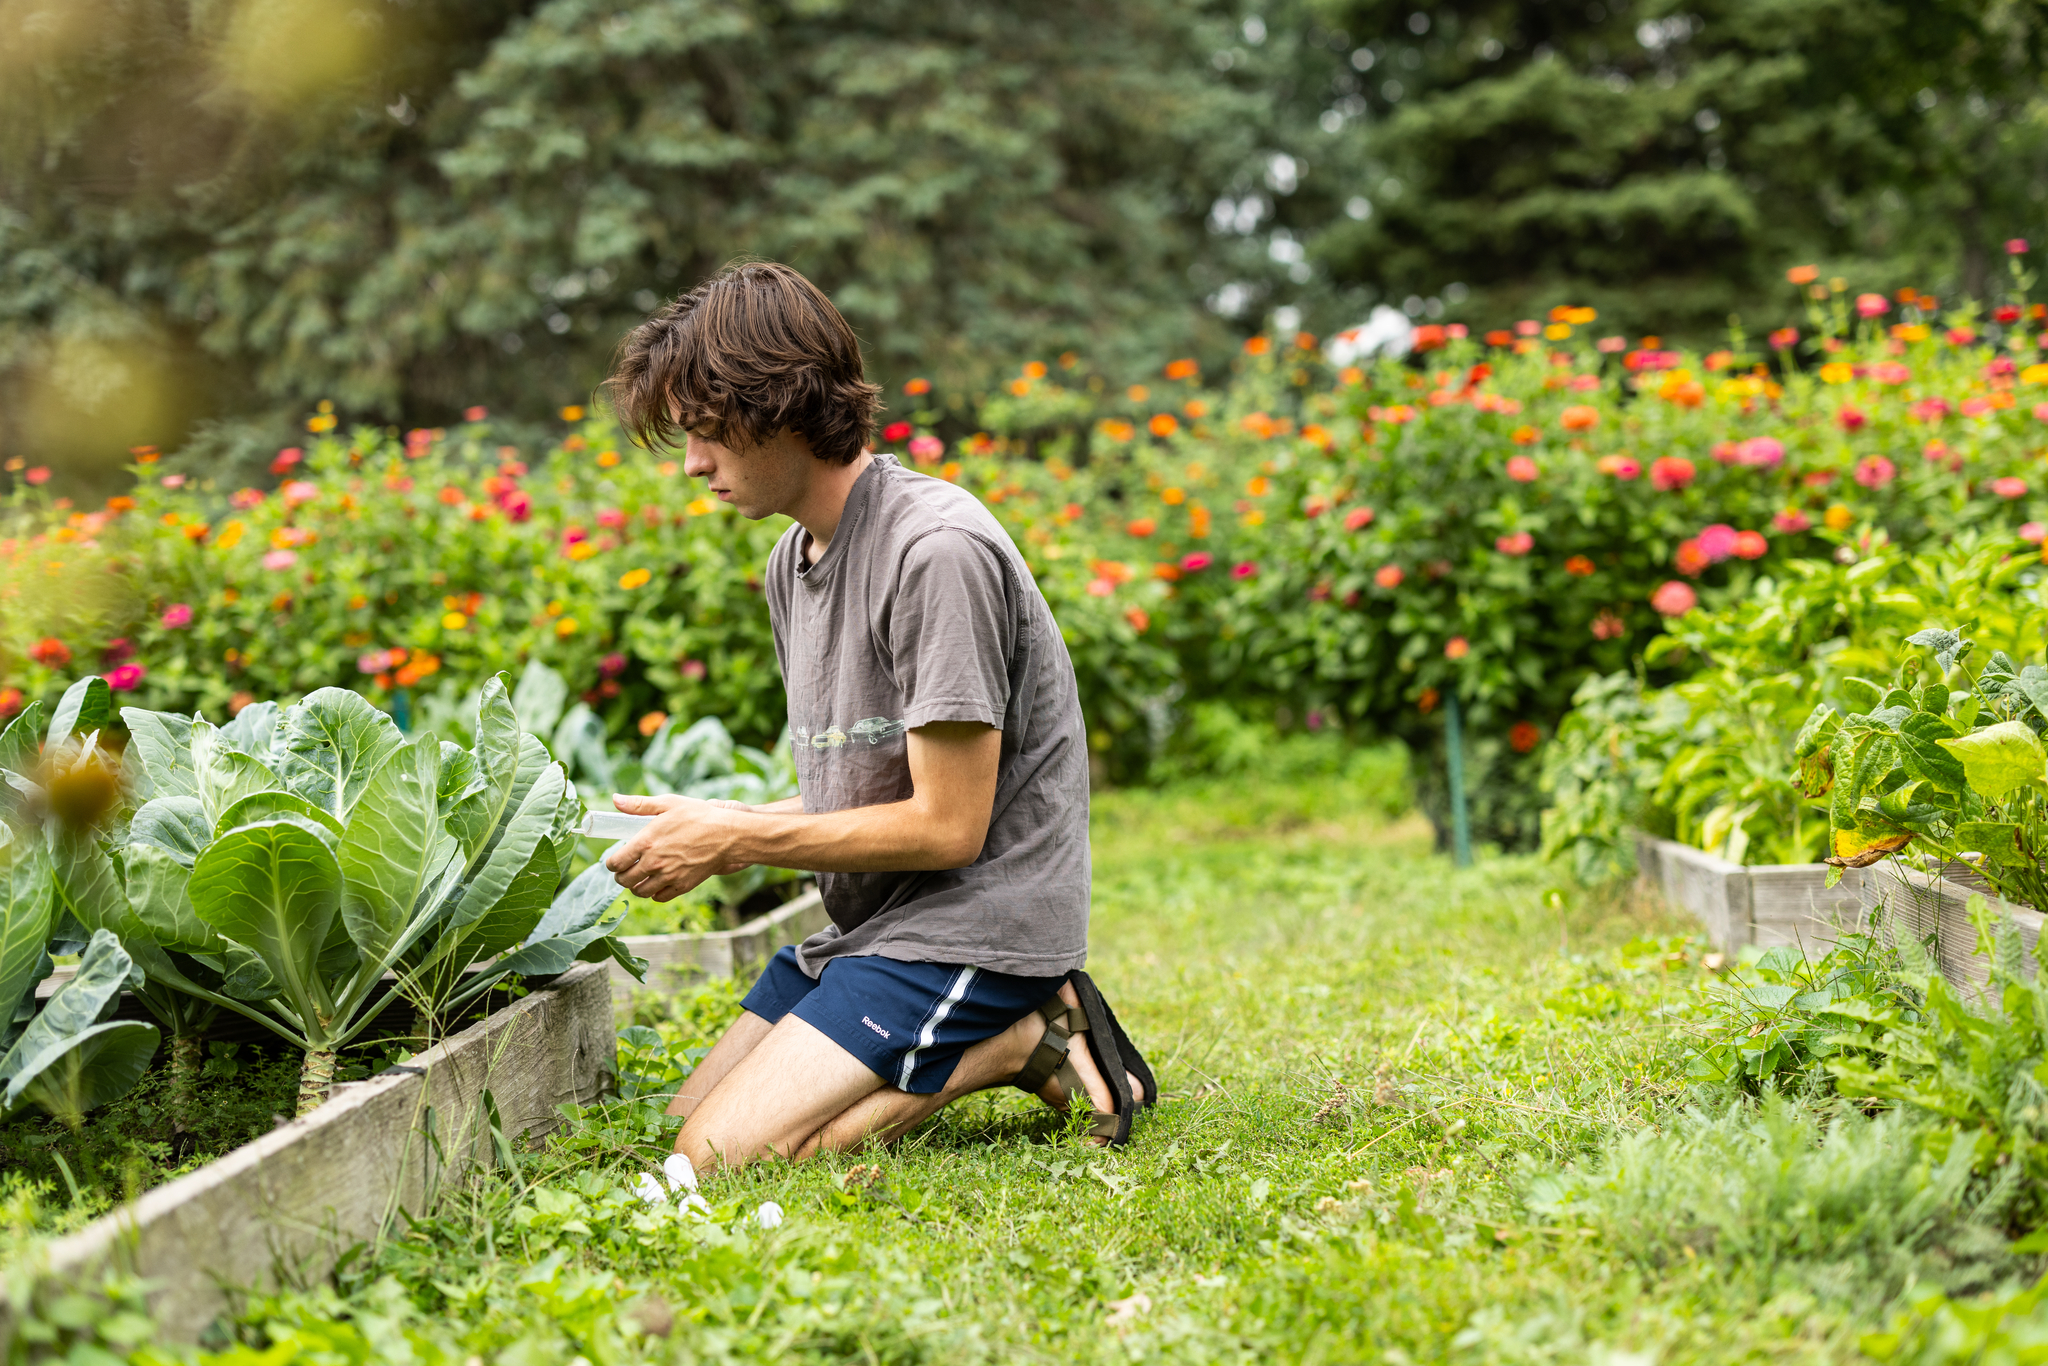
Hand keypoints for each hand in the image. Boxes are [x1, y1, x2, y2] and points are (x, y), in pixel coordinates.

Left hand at [602, 793, 754, 901]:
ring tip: (639, 877)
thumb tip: (614, 799)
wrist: (727, 834)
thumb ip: (639, 804)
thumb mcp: (668, 803)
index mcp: (645, 842)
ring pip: (639, 891)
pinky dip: (654, 892)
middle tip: (625, 870)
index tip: (615, 860)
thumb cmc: (698, 816)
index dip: (611, 863)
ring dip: (635, 886)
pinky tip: (657, 883)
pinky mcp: (682, 886)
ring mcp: (668, 877)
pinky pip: (659, 897)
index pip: (616, 862)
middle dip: (621, 876)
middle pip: (624, 880)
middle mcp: (653, 862)